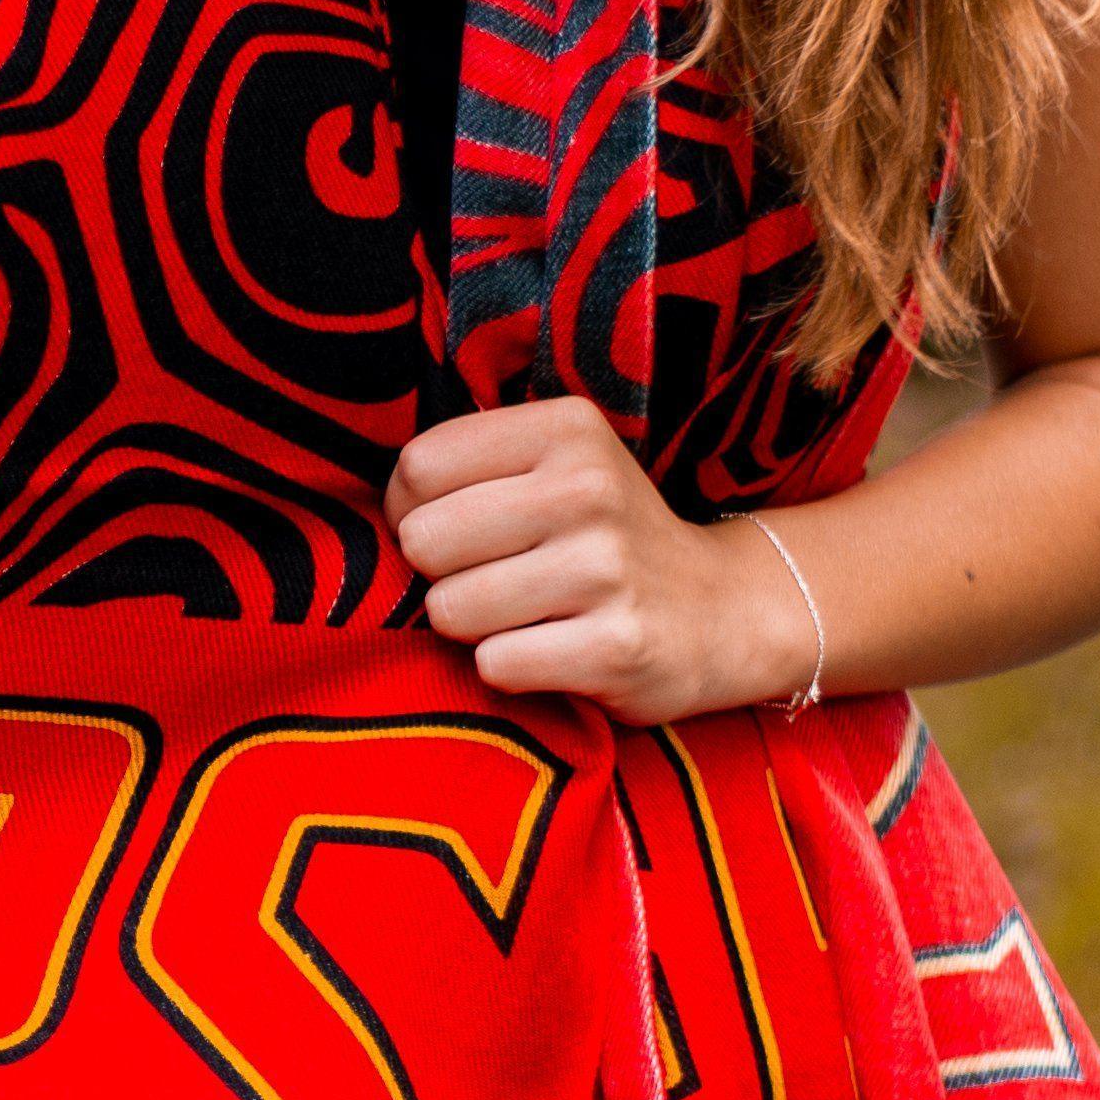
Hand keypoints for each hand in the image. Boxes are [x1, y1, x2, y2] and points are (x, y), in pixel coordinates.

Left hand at [383, 394, 821, 725]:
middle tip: (497, 578)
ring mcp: (606, 570)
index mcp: (566, 429)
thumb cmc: (605, 539)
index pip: (417, 466)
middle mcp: (588, 489)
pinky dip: (508, 669)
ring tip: (528, 615)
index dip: (412, 509)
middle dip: (441, 574)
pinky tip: (553, 652)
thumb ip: (470, 465)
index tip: (457, 528)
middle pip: (422, 540)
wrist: (722, 612)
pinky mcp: (614, 646)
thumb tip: (377, 508)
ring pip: (449, 609)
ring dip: (473, 627)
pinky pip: (493, 664)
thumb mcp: (557, 466)